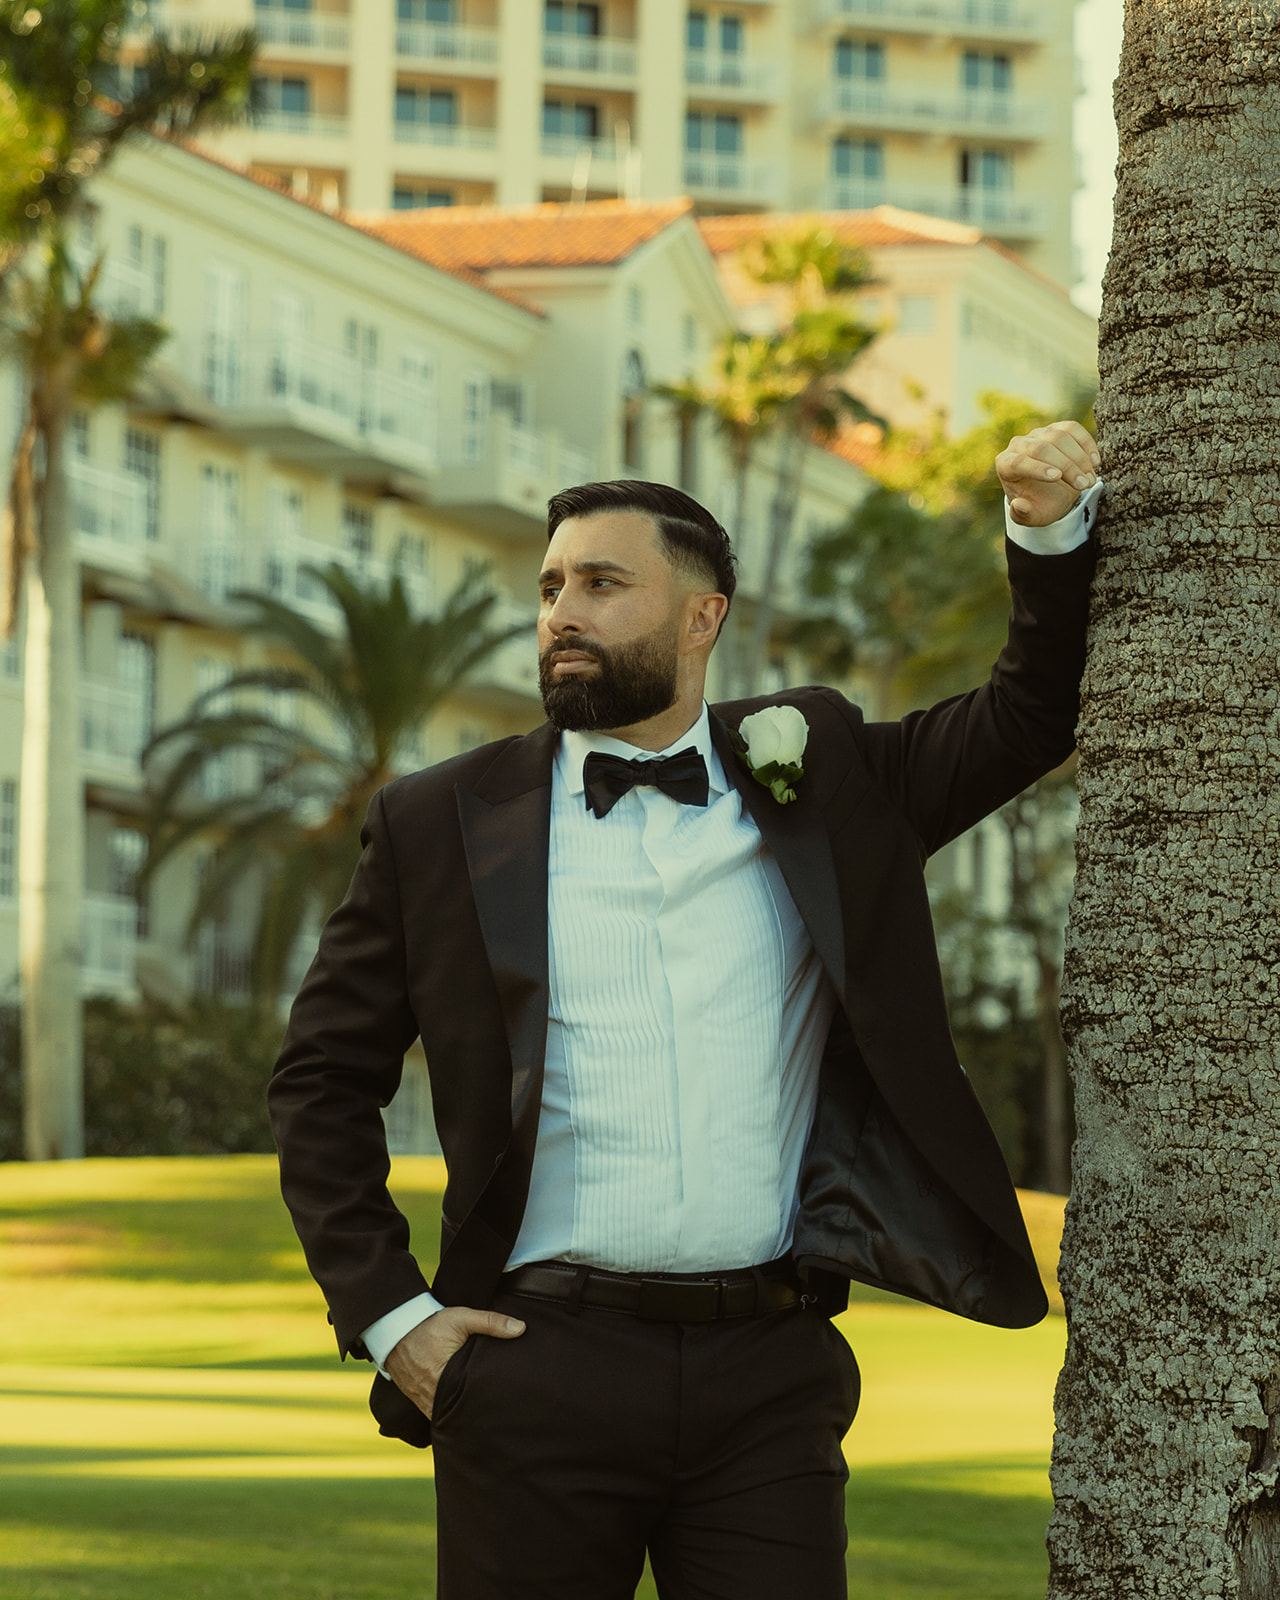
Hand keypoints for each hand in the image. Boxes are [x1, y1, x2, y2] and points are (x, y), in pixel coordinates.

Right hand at [384, 1304, 524, 1419]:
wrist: (396, 1328)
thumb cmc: (429, 1324)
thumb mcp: (461, 1318)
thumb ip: (491, 1322)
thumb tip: (520, 1329)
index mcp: (445, 1378)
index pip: (472, 1400)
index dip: (488, 1403)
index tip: (504, 1406)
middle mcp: (433, 1395)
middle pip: (460, 1412)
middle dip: (477, 1414)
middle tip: (499, 1416)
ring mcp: (423, 1401)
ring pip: (448, 1417)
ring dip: (462, 1416)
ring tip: (483, 1419)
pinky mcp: (418, 1401)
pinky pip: (436, 1415)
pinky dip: (448, 1415)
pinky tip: (462, 1415)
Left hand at [996, 421, 1100, 526]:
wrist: (1052, 493)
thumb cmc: (1039, 505)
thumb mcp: (1031, 516)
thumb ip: (1022, 515)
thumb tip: (1018, 505)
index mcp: (1006, 465)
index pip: (1018, 462)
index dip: (1037, 468)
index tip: (1057, 478)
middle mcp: (1019, 445)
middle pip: (1041, 448)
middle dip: (1066, 466)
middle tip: (1084, 485)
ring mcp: (1038, 434)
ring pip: (1059, 437)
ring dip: (1079, 458)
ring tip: (1089, 480)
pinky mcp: (1057, 428)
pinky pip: (1072, 428)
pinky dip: (1086, 443)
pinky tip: (1095, 462)